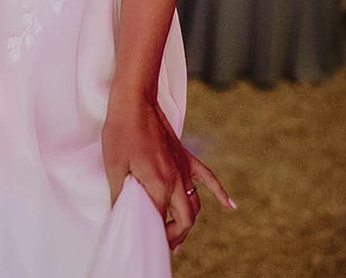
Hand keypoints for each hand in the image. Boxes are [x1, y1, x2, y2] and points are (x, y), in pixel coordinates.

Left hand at [102, 94, 232, 251]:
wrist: (135, 100)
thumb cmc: (121, 131)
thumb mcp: (114, 166)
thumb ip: (120, 195)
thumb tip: (120, 214)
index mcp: (159, 185)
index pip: (162, 222)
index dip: (155, 235)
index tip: (146, 241)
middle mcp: (177, 180)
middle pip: (185, 219)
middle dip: (175, 236)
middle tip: (164, 244)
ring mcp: (184, 168)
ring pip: (195, 205)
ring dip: (189, 222)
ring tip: (178, 237)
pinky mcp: (185, 156)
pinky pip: (208, 178)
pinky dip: (220, 193)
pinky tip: (231, 206)